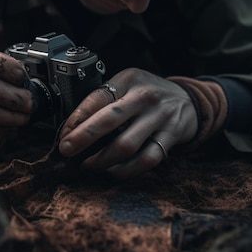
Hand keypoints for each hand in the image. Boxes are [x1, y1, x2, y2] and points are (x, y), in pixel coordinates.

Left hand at [57, 68, 197, 177]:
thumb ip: (105, 100)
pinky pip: (146, 159)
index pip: (97, 99)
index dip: (76, 119)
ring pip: (126, 145)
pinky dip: (126, 170)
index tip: (63, 136)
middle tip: (67, 151)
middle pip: (108, 120)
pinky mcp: (171, 137)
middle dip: (83, 138)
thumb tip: (73, 128)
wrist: (188, 99)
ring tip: (88, 165)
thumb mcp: (127, 85)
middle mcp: (144, 96)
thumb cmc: (147, 94)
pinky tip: (113, 171)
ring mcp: (159, 117)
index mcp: (128, 80)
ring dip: (102, 160)